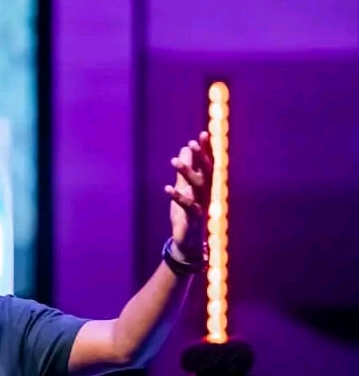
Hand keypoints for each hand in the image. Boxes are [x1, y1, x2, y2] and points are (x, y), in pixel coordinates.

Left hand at [165, 131, 212, 258]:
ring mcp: (202, 206)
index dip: (206, 150)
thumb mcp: (183, 189)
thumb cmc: (185, 214)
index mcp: (206, 186)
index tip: (203, 134)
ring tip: (175, 161)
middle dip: (200, 157)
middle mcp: (207, 194)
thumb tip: (185, 149)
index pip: (208, 164)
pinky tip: (167, 188)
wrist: (187, 242)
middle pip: (206, 172)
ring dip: (187, 172)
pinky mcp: (194, 219)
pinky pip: (188, 206)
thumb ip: (184, 171)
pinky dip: (178, 197)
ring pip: (198, 186)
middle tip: (191, 143)